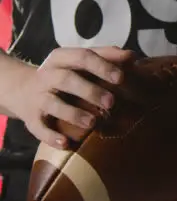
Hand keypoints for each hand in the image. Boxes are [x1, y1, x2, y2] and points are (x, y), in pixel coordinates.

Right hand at [11, 46, 133, 148]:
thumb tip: (132, 56)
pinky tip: (66, 143)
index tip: (121, 77)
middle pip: (67, 79)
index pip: (82, 57)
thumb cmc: (64, 75)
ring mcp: (37, 97)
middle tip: (111, 102)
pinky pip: (38, 127)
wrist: (19, 89)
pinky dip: (51, 136)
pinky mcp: (31, 118)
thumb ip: (106, 57)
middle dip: (90, 90)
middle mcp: (47, 75)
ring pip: (52, 103)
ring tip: (92, 122)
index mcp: (62, 58)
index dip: (102, 66)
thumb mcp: (79, 62)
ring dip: (73, 113)